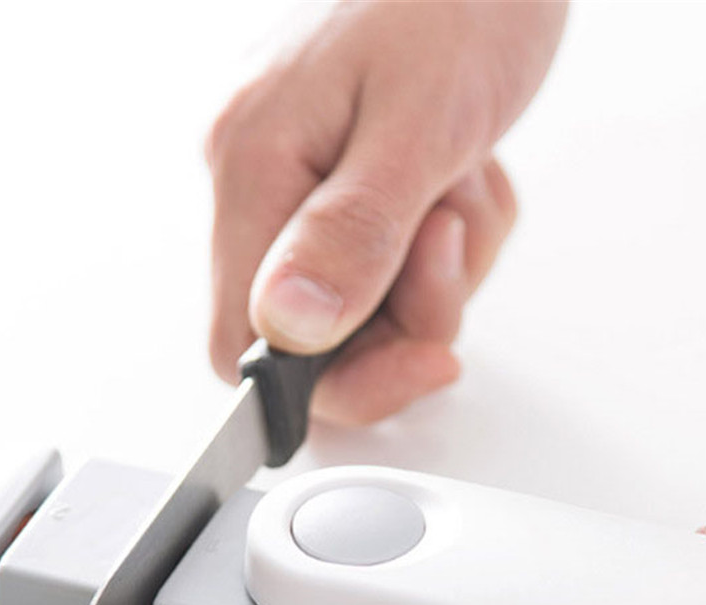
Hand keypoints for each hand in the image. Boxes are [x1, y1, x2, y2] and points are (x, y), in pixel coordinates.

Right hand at [206, 1, 566, 423]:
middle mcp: (261, 180)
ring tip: (460, 185)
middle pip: (314, 333)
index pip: (245, 345)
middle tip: (451, 244)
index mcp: (253, 167)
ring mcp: (299, 179)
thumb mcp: (420, 123)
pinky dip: (441, 238)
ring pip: (362, 300)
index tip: (421, 361)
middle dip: (404, 315)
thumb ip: (352, 233)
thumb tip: (287, 330)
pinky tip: (458, 175)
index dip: (331, 382)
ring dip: (434, 270)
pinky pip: (389, 259)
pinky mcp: (341, 178)